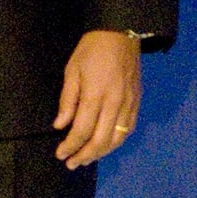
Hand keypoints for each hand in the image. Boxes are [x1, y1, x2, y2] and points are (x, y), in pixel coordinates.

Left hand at [53, 30, 141, 167]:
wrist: (120, 33)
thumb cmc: (90, 50)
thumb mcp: (71, 70)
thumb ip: (67, 100)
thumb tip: (60, 125)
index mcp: (96, 95)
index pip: (82, 130)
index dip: (70, 145)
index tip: (60, 154)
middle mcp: (115, 103)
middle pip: (101, 140)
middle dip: (84, 155)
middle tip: (71, 163)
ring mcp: (129, 103)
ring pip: (117, 138)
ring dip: (101, 153)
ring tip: (86, 159)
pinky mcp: (137, 101)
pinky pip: (128, 129)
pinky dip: (116, 142)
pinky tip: (105, 146)